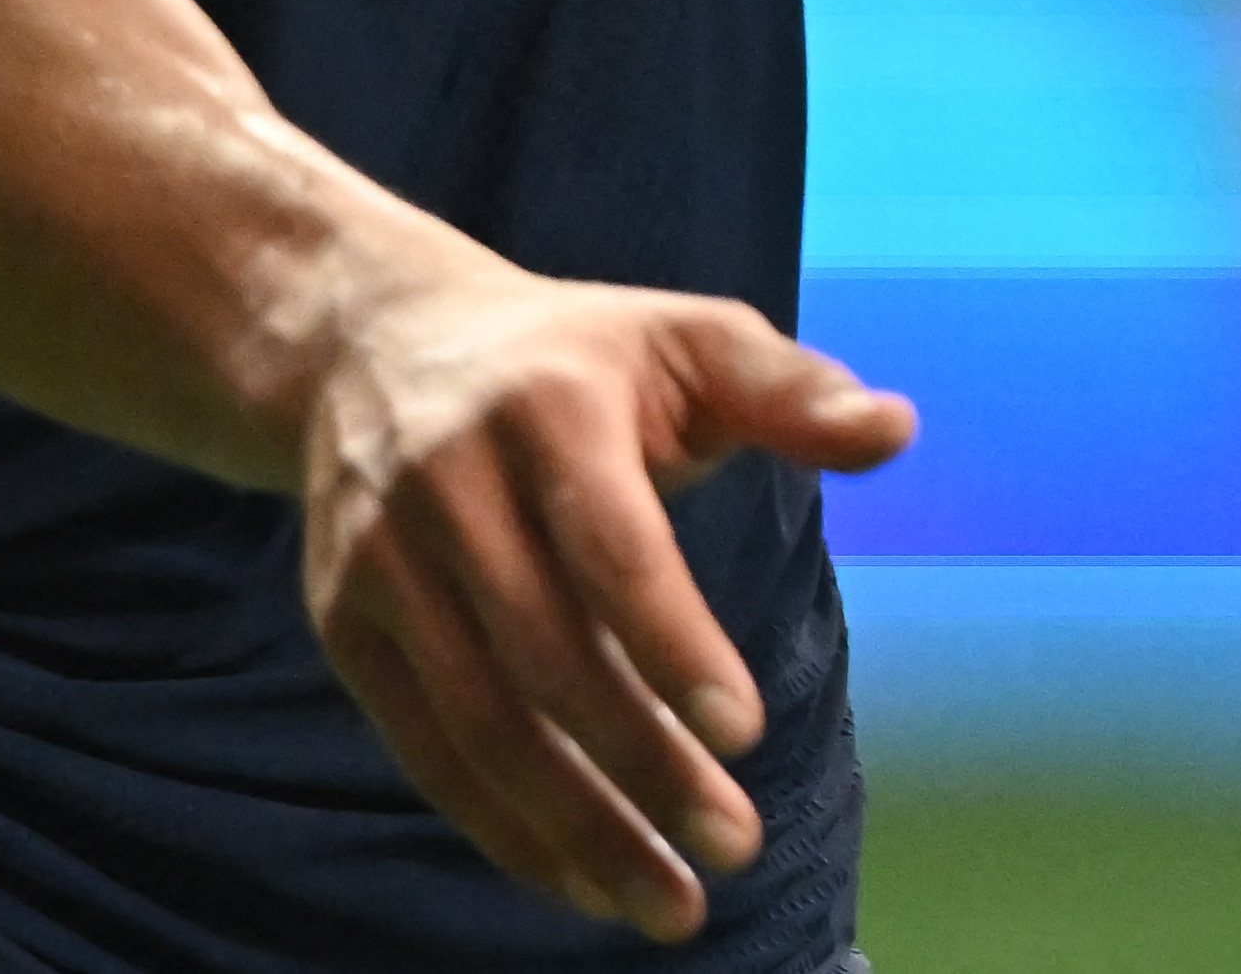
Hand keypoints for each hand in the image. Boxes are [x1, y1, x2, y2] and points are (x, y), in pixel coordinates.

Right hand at [282, 236, 913, 935]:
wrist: (373, 344)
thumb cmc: (573, 355)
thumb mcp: (685, 337)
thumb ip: (789, 390)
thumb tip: (896, 430)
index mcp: (548, 406)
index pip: (609, 544)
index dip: (673, 643)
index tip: (746, 731)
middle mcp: (447, 482)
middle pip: (546, 653)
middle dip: (643, 764)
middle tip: (736, 844)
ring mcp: (381, 559)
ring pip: (480, 721)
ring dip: (576, 828)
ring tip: (672, 903)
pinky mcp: (344, 622)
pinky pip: (424, 746)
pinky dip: (502, 826)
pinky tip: (582, 882)